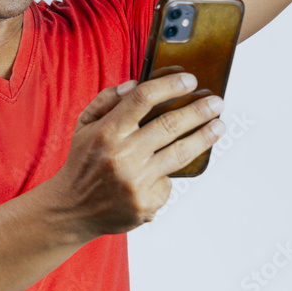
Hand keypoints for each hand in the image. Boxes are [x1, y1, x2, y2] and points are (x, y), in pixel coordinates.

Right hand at [49, 73, 225, 239]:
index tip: (191, 80)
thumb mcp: (84, 125)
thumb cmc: (82, 162)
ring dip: (204, 137)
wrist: (71, 210)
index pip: (143, 99)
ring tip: (219, 126)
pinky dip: (168, 175)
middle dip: (199, 111)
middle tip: (217, 103)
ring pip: (179, 153)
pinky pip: (168, 182)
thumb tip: (135, 85)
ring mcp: (135, 181)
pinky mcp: (145, 203)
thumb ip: (107, 100)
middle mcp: (122, 155)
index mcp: (106, 132)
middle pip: (169, 125)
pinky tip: (164, 171)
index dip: (170, 86)